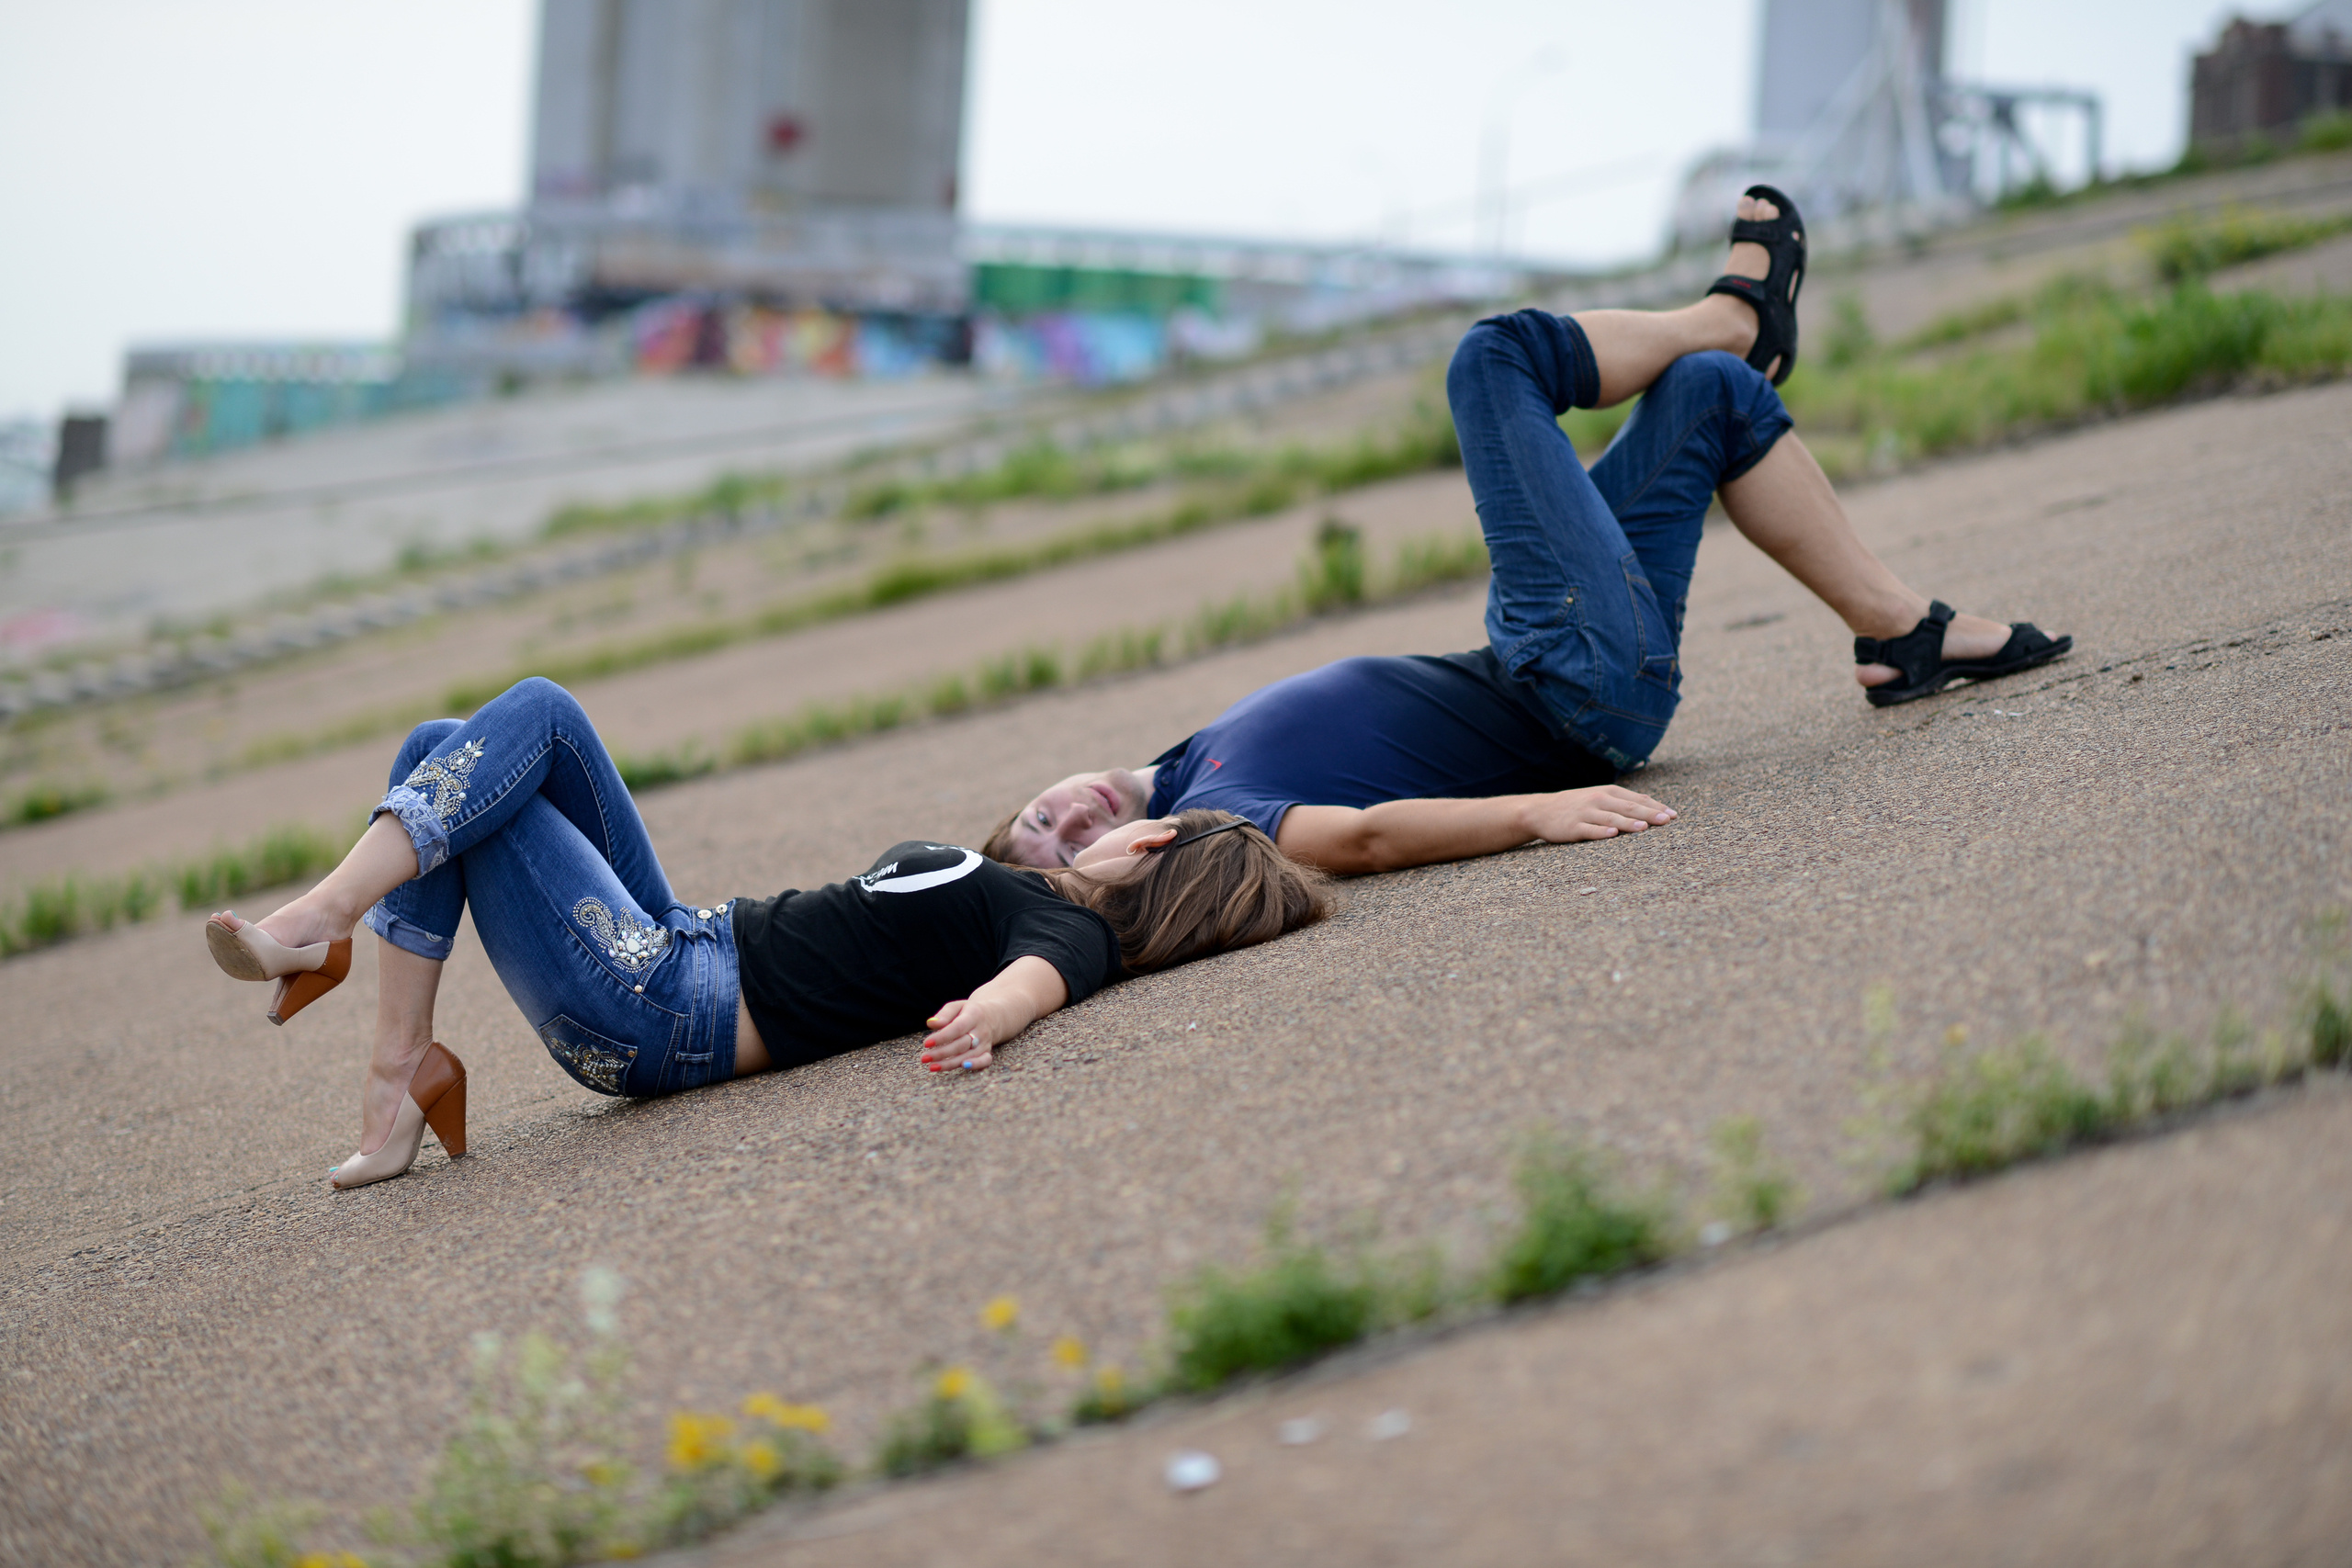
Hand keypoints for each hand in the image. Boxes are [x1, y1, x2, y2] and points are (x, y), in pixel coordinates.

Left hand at [919, 997, 1007, 1070]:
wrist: (994, 1016)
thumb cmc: (969, 1011)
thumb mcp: (957, 1006)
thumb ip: (944, 1014)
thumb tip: (930, 1023)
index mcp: (973, 1015)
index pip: (957, 1028)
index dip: (942, 1037)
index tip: (926, 1043)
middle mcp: (981, 1030)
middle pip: (961, 1044)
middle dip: (941, 1053)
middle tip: (924, 1058)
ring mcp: (985, 1042)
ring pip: (969, 1055)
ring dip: (950, 1063)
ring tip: (932, 1067)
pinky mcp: (987, 1052)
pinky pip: (985, 1060)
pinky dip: (976, 1065)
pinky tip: (962, 1067)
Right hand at [1521, 785, 1675, 843]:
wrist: (1542, 810)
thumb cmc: (1578, 805)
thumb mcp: (1600, 798)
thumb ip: (1624, 802)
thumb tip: (1655, 808)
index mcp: (1608, 792)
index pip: (1637, 799)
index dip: (1656, 806)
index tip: (1673, 815)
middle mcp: (1598, 800)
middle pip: (1627, 807)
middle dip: (1648, 813)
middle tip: (1666, 820)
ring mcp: (1585, 813)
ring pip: (1610, 818)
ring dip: (1627, 822)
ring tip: (1643, 827)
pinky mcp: (1572, 827)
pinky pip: (1588, 830)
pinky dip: (1600, 831)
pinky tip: (1612, 834)